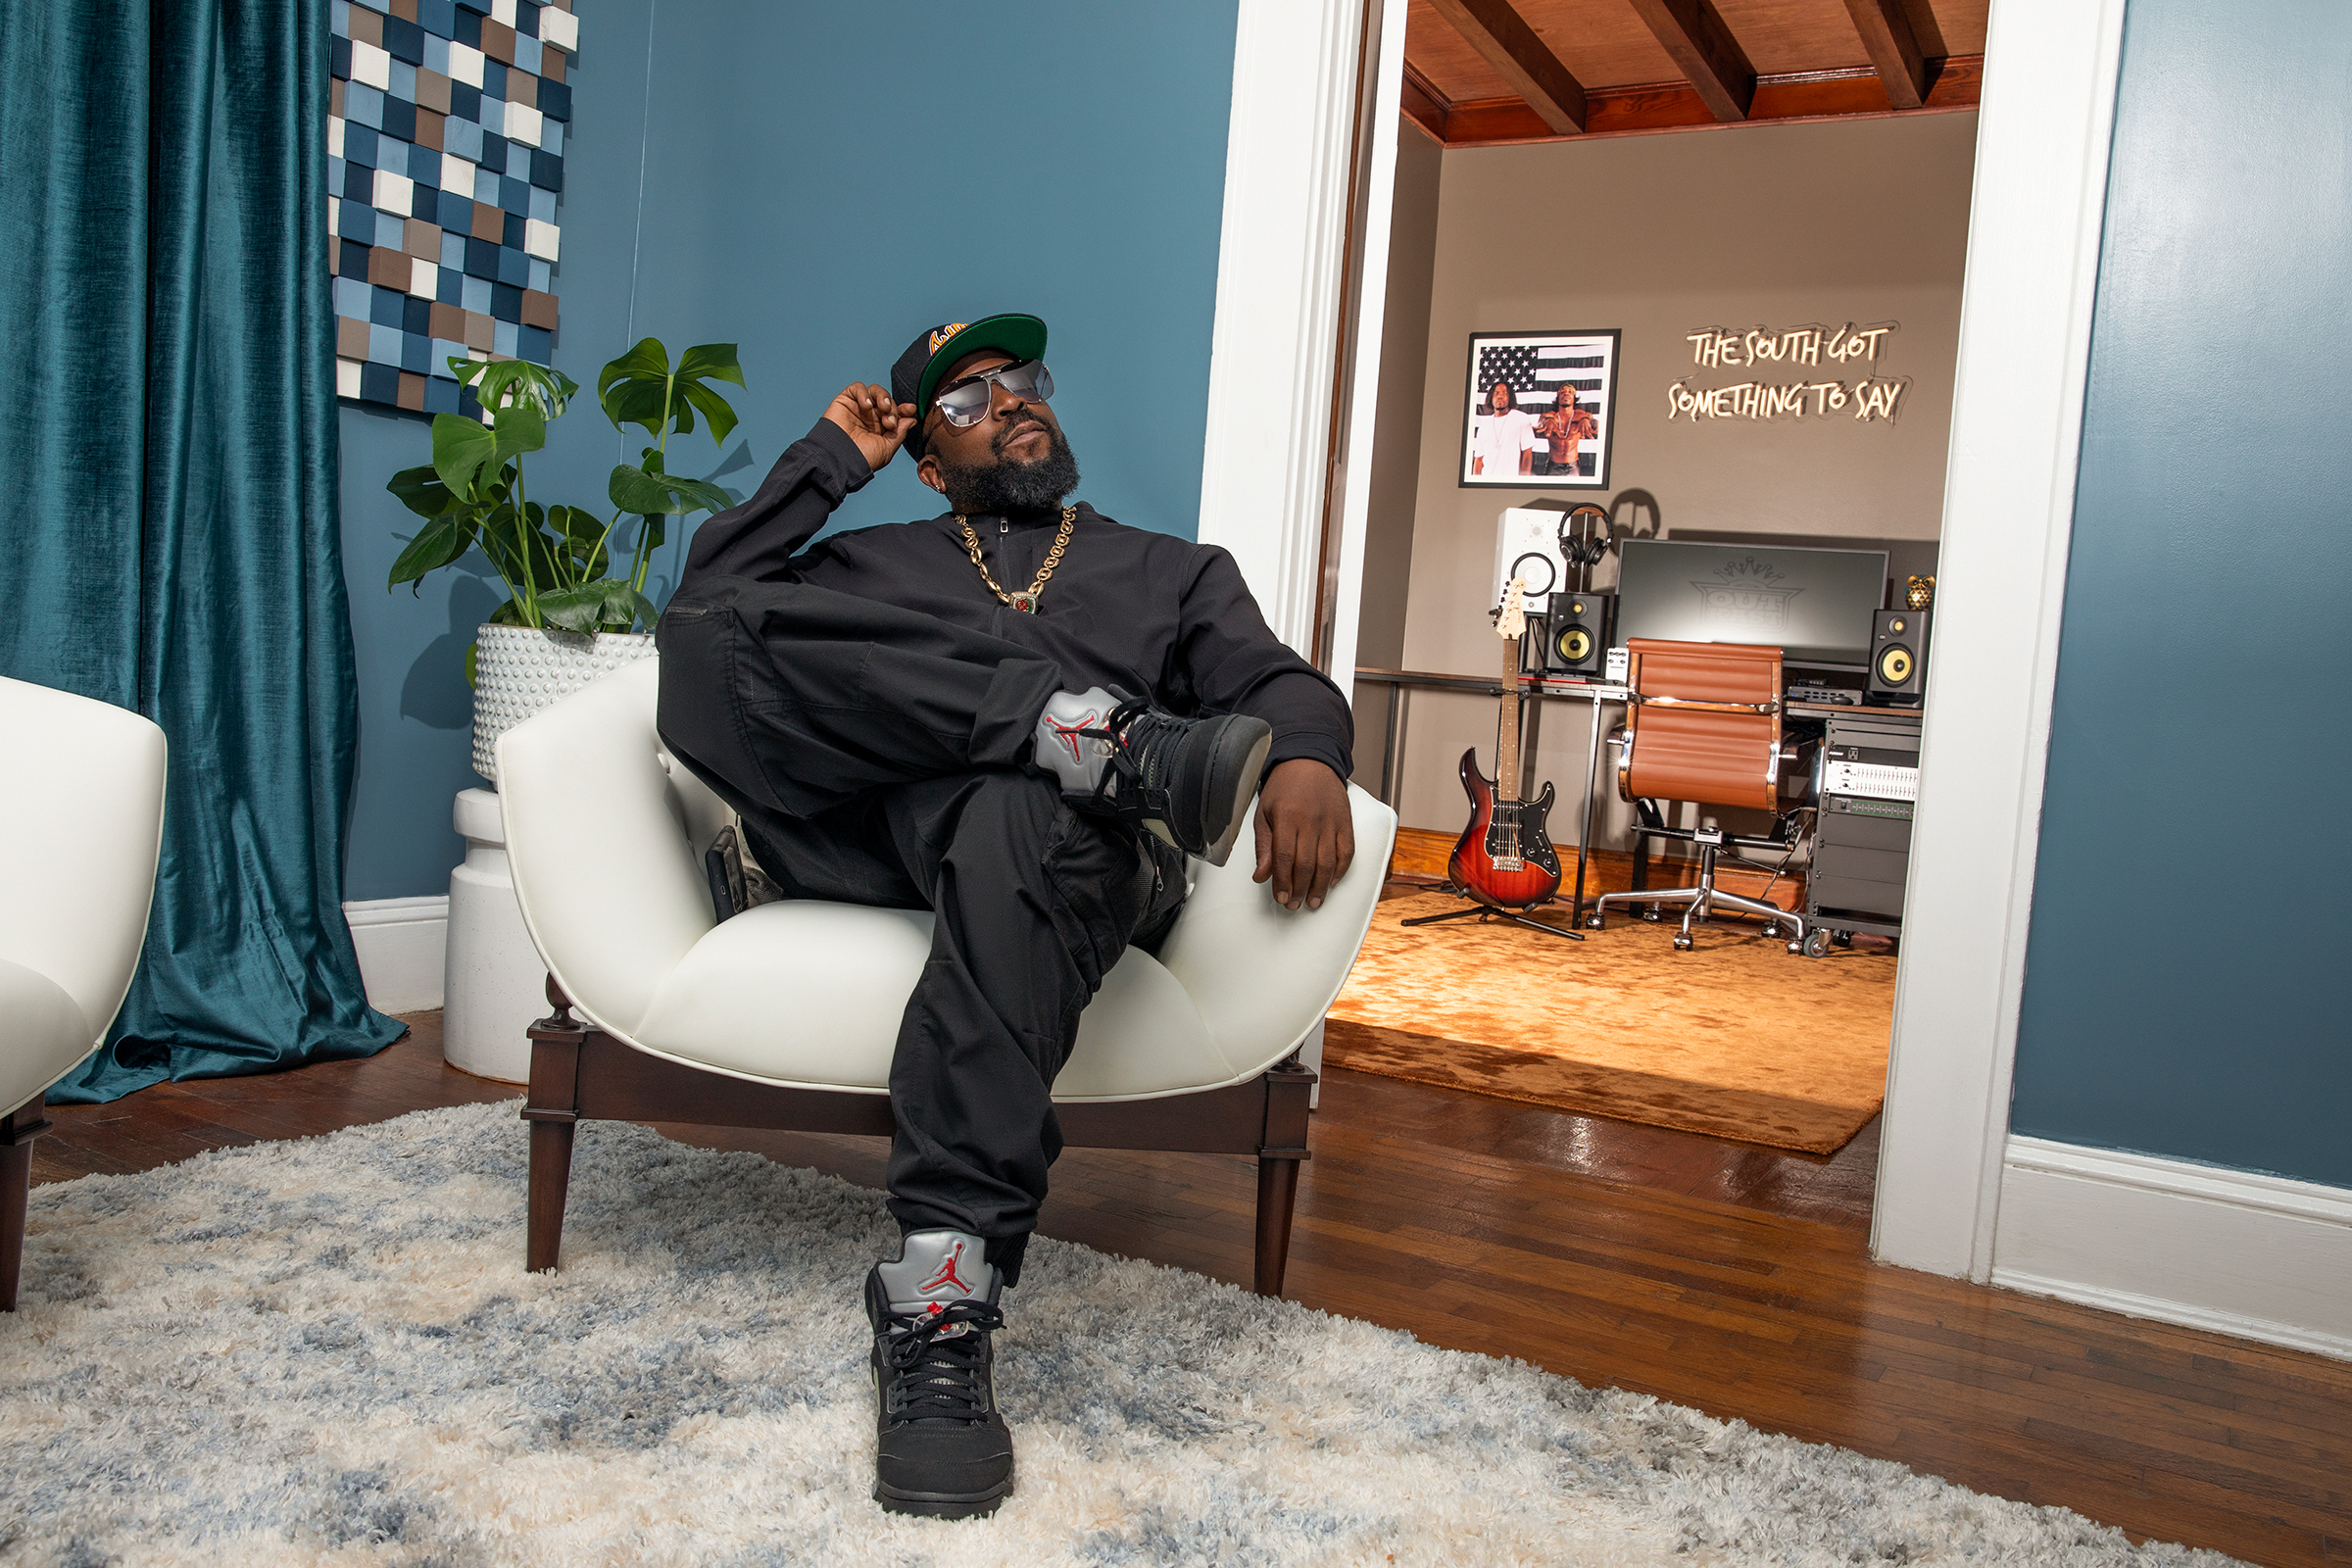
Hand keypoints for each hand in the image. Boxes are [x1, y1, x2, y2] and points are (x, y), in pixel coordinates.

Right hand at [822, 383, 917, 471]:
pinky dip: (864, 393)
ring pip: (875, 391)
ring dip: (883, 396)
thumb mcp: (887, 448)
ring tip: (883, 408)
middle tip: (889, 422)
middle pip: (888, 401)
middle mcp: (870, 418)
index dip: (904, 409)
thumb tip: (912, 419)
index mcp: (881, 429)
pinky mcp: (845, 401)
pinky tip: (866, 406)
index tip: (910, 409)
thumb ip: (900, 432)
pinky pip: (857, 388)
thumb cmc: (861, 458)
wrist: (839, 459)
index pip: (896, 413)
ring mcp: (858, 408)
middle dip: (893, 409)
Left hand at [1254, 759, 1353, 910]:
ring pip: (1328, 863)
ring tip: (1314, 901)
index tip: (1280, 898)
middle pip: (1307, 865)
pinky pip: (1347, 851)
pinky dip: (1341, 870)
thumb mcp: (1263, 813)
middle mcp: (1310, 821)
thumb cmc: (1283, 787)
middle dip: (1299, 890)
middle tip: (1294, 905)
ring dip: (1321, 887)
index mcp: (1286, 817)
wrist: (1309, 760)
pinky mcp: (1345, 822)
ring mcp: (1330, 822)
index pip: (1284, 858)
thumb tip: (1261, 876)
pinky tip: (1332, 882)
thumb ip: (1263, 846)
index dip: (1282, 882)